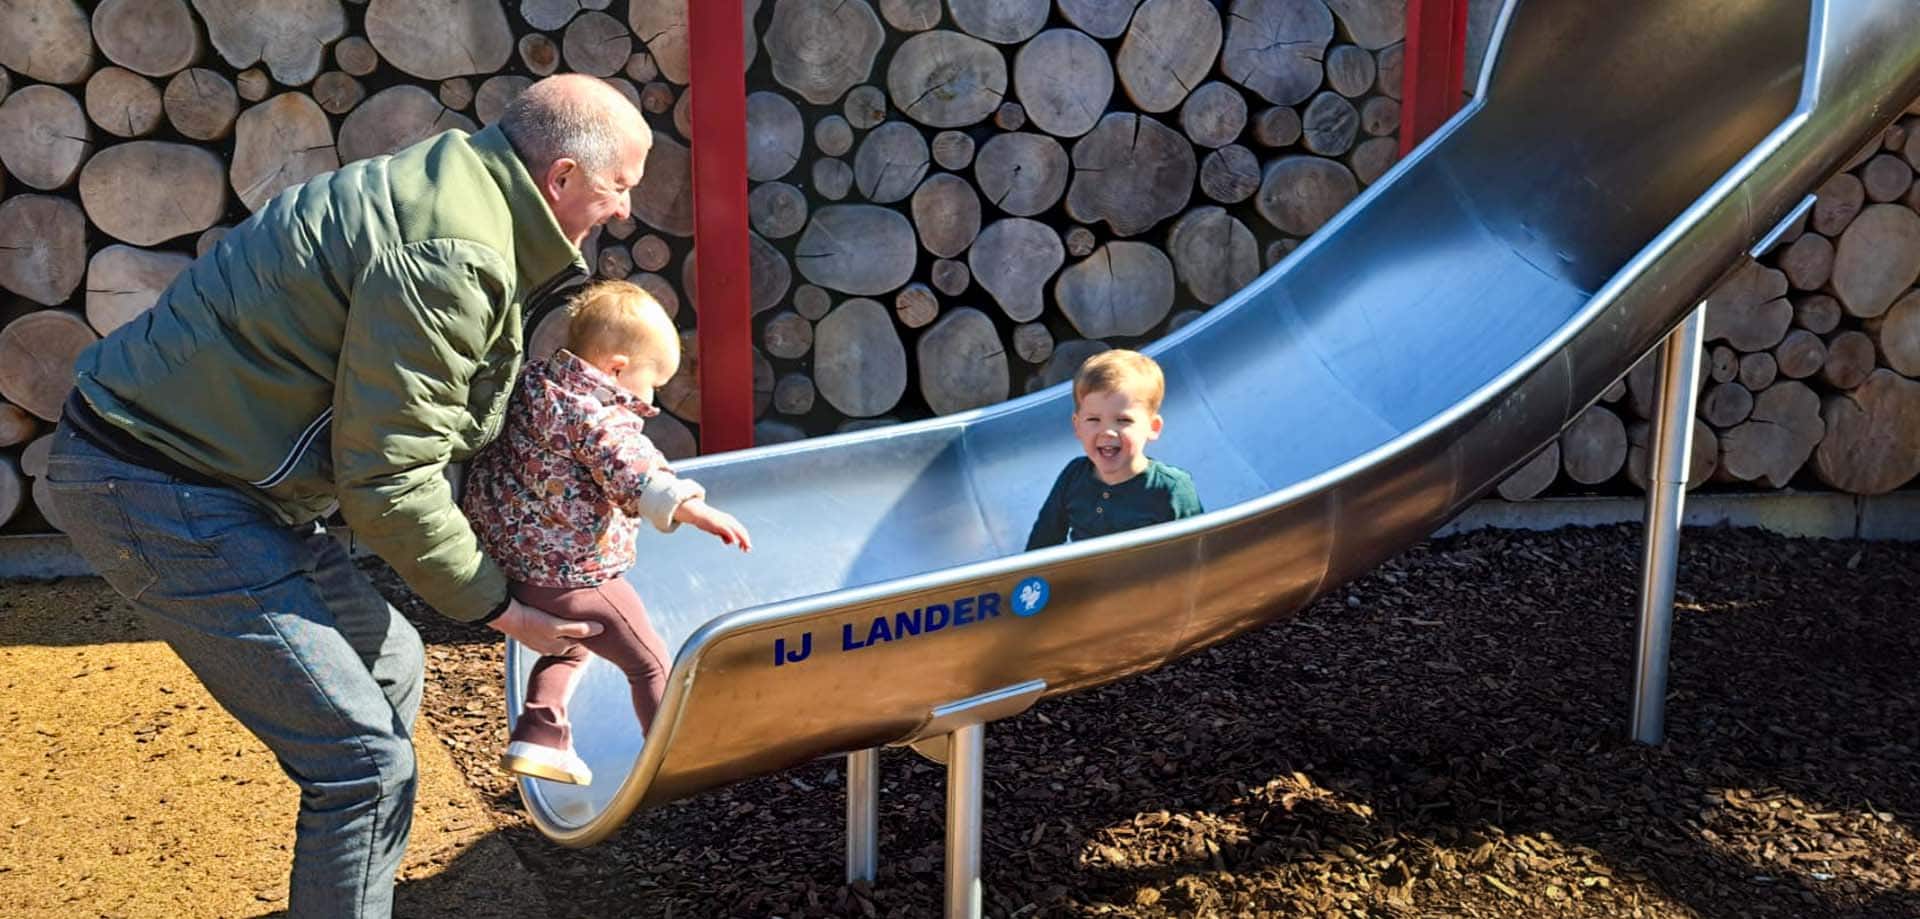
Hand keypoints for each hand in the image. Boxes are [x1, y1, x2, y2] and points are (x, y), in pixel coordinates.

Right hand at [488, 598, 602, 654]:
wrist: (505, 615)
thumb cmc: (532, 621)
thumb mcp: (557, 626)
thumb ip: (579, 628)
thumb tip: (601, 629)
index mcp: (558, 648)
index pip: (580, 640)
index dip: (588, 629)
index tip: (597, 617)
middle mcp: (549, 648)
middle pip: (569, 636)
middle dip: (576, 626)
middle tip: (585, 611)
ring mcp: (538, 641)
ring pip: (558, 631)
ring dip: (564, 622)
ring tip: (569, 610)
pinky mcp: (530, 631)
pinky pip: (547, 626)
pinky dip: (552, 620)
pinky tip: (552, 610)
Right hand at [674, 498, 752, 551]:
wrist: (698, 513)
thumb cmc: (708, 521)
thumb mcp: (719, 529)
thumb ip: (725, 535)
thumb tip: (729, 542)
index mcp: (731, 521)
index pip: (742, 530)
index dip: (745, 539)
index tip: (746, 548)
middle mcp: (730, 521)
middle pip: (742, 531)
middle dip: (746, 541)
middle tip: (748, 550)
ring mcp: (725, 522)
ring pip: (737, 531)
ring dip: (742, 540)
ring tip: (744, 548)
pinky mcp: (719, 524)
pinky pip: (728, 531)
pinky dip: (732, 536)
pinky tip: (735, 542)